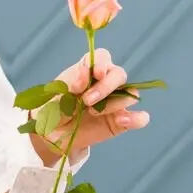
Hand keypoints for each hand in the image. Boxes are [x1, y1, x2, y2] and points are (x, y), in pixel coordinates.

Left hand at [30, 47, 148, 164]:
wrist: (52, 135)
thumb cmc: (53, 110)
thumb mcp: (55, 94)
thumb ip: (71, 82)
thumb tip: (86, 73)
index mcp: (88, 70)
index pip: (102, 57)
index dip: (101, 63)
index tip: (95, 74)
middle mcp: (105, 83)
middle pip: (119, 74)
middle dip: (105, 86)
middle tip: (86, 100)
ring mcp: (115, 102)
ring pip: (130, 94)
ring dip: (114, 103)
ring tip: (92, 113)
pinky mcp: (122, 121)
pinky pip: (140, 117)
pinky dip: (137, 118)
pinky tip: (121, 121)